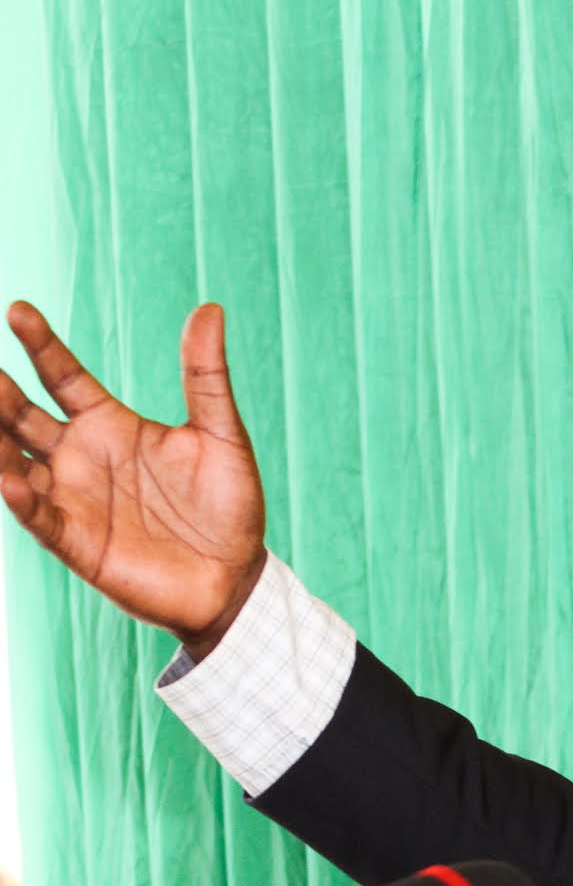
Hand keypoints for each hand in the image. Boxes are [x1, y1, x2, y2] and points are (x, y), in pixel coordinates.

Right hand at [0, 301, 265, 655]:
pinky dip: (19, 497)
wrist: (236, 577)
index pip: (62, 376)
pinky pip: (37, 516)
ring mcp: (73, 498)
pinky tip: (7, 477)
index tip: (20, 309)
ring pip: (15, 460)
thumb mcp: (221, 435)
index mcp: (111, 425)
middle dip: (0, 392)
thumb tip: (210, 308)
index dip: (41, 345)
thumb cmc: (229, 508)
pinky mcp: (76, 541)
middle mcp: (81, 457)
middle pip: (23, 415)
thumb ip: (206, 376)